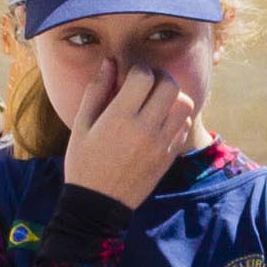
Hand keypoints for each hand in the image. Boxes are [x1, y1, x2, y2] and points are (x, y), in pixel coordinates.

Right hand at [62, 65, 201, 209]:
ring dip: (172, 98)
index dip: (138, 68)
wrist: (97, 204)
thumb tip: (110, 62)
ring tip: (156, 102)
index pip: (144, 75)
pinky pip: (184, 127)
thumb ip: (97, 91)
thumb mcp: (81, 125)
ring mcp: (160, 144)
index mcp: (119, 118)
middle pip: (170, 85)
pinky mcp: (168, 157)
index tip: (130, 75)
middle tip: (148, 83)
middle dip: (160, 77)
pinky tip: (159, 122)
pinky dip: (176, 119)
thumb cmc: (84, 162)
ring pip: (184, 105)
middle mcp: (145, 128)